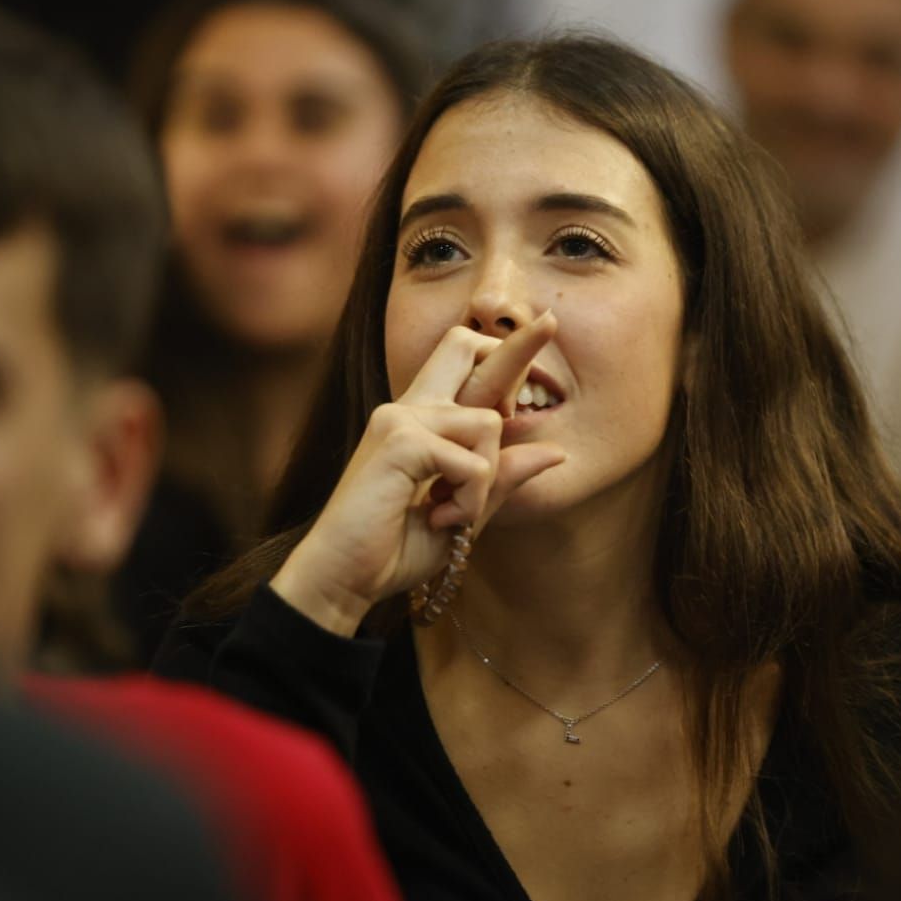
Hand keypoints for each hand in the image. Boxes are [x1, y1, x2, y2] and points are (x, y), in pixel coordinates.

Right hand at [272, 313, 565, 634]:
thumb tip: (556, 451)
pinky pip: (472, 460)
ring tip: (455, 512)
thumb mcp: (465, 513)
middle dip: (513, 352)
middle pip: (465, 345)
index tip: (547, 322)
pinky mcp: (399, 441)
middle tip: (523, 408)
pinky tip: (440, 518)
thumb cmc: (394, 548)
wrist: (343, 579)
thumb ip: (501, 479)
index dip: (509, 347)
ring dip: (487, 478)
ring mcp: (400, 418)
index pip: (465, 363)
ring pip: (488, 423)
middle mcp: (410, 408)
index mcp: (422, 420)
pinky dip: (470, 497)